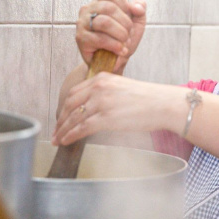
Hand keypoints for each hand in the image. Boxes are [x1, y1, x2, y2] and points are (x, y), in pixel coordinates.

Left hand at [51, 73, 185, 145]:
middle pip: (70, 104)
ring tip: (57, 139)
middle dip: (60, 119)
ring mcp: (101, 102)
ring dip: (63, 130)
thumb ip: (107, 94)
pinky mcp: (106, 117)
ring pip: (74, 117)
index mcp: (102, 78)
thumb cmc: (149, 99)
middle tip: (56, 130)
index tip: (61, 116)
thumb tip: (96, 109)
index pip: (75, 92)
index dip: (65, 106)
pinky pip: (81, 128)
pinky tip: (66, 141)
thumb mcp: (123, 88)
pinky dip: (70, 135)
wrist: (163, 104)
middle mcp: (99, 87)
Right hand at [76, 0, 146, 74]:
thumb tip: (137, 7)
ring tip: (124, 43)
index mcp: (100, 1)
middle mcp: (88, 9)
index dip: (126, 6)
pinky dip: (115, 45)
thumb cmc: (122, 40)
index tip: (129, 21)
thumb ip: (140, 10)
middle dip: (125, 24)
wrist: (113, 63)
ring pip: (104, 22)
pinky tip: (120, 51)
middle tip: (128, 36)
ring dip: (120, 35)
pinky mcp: (81, 38)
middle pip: (109, 7)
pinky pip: (100, 39)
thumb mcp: (136, 24)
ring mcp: (82, 23)